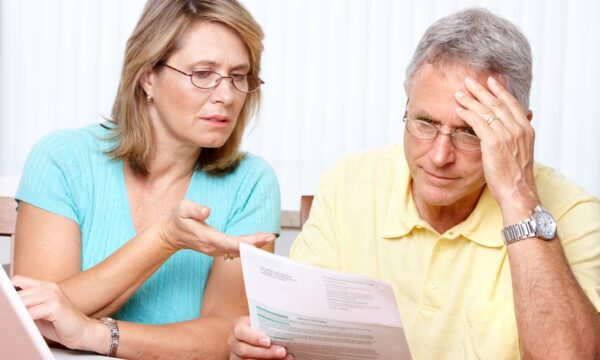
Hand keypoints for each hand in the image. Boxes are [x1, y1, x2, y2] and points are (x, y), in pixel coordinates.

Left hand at [12, 276, 107, 353]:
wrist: (83, 331)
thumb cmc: (61, 324)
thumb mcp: (39, 313)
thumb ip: (26, 307)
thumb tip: (9, 308)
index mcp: (45, 286)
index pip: (18, 281)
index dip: (10, 293)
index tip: (8, 305)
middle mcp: (49, 287)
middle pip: (17, 294)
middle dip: (12, 307)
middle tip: (11, 316)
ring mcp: (53, 295)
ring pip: (22, 302)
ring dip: (16, 313)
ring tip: (16, 321)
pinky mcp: (56, 305)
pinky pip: (31, 312)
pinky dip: (24, 320)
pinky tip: (26, 324)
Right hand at [159, 200, 275, 257]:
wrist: (170, 234)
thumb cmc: (177, 219)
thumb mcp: (182, 209)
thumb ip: (195, 209)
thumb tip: (207, 211)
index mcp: (206, 237)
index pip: (228, 242)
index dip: (244, 243)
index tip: (258, 240)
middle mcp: (213, 247)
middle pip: (237, 249)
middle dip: (254, 244)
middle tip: (270, 236)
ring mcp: (215, 250)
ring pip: (237, 251)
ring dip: (253, 246)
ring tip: (268, 237)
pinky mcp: (217, 249)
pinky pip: (235, 250)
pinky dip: (247, 247)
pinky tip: (258, 242)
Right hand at [229, 316, 291, 359]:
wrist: (258, 337)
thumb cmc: (263, 327)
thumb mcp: (263, 322)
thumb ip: (270, 325)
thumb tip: (286, 328)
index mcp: (238, 327)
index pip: (241, 331)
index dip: (254, 337)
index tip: (268, 341)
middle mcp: (234, 342)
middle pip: (245, 350)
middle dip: (265, 352)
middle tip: (282, 352)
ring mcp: (235, 355)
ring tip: (286, 357)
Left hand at [455, 76, 539, 219]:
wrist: (518, 192)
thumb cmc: (516, 177)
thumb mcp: (521, 152)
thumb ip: (516, 137)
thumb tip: (513, 128)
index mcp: (526, 130)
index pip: (512, 104)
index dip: (500, 91)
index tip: (491, 81)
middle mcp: (518, 129)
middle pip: (497, 103)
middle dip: (482, 90)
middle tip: (469, 81)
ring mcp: (506, 135)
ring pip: (486, 110)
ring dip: (471, 99)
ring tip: (459, 93)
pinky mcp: (493, 143)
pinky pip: (477, 122)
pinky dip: (467, 114)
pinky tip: (458, 109)